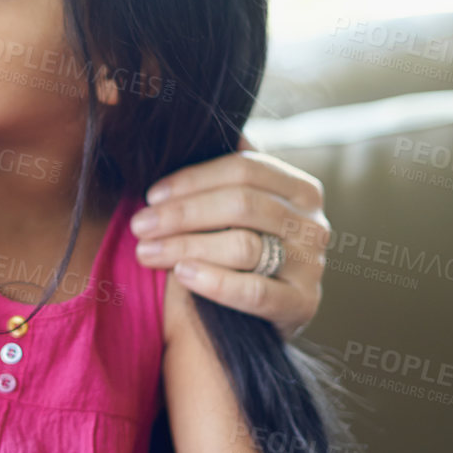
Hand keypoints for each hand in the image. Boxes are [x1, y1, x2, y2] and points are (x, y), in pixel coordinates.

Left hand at [131, 132, 330, 338]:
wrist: (258, 322)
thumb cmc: (240, 253)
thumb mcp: (241, 210)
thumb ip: (227, 176)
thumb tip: (196, 130)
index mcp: (300, 189)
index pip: (244, 168)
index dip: (192, 179)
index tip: (151, 194)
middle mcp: (313, 224)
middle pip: (241, 204)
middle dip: (182, 213)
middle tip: (139, 225)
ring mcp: (311, 265)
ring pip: (243, 245)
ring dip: (185, 246)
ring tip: (146, 251)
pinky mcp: (302, 305)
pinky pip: (254, 291)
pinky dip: (214, 281)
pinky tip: (182, 275)